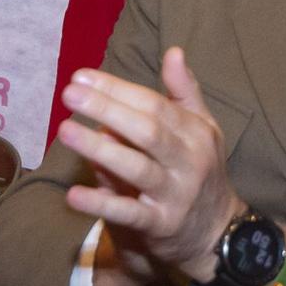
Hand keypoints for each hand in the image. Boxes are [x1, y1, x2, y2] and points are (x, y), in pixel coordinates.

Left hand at [58, 48, 244, 284]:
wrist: (218, 233)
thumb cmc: (200, 170)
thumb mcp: (203, 129)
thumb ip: (184, 92)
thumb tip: (173, 51)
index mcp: (195, 132)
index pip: (153, 104)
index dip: (117, 89)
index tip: (81, 76)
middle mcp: (188, 161)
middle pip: (147, 130)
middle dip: (107, 109)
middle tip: (70, 94)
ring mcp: (175, 194)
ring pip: (137, 168)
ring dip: (100, 149)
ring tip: (66, 131)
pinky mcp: (161, 226)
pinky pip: (130, 213)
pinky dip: (101, 204)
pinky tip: (73, 194)